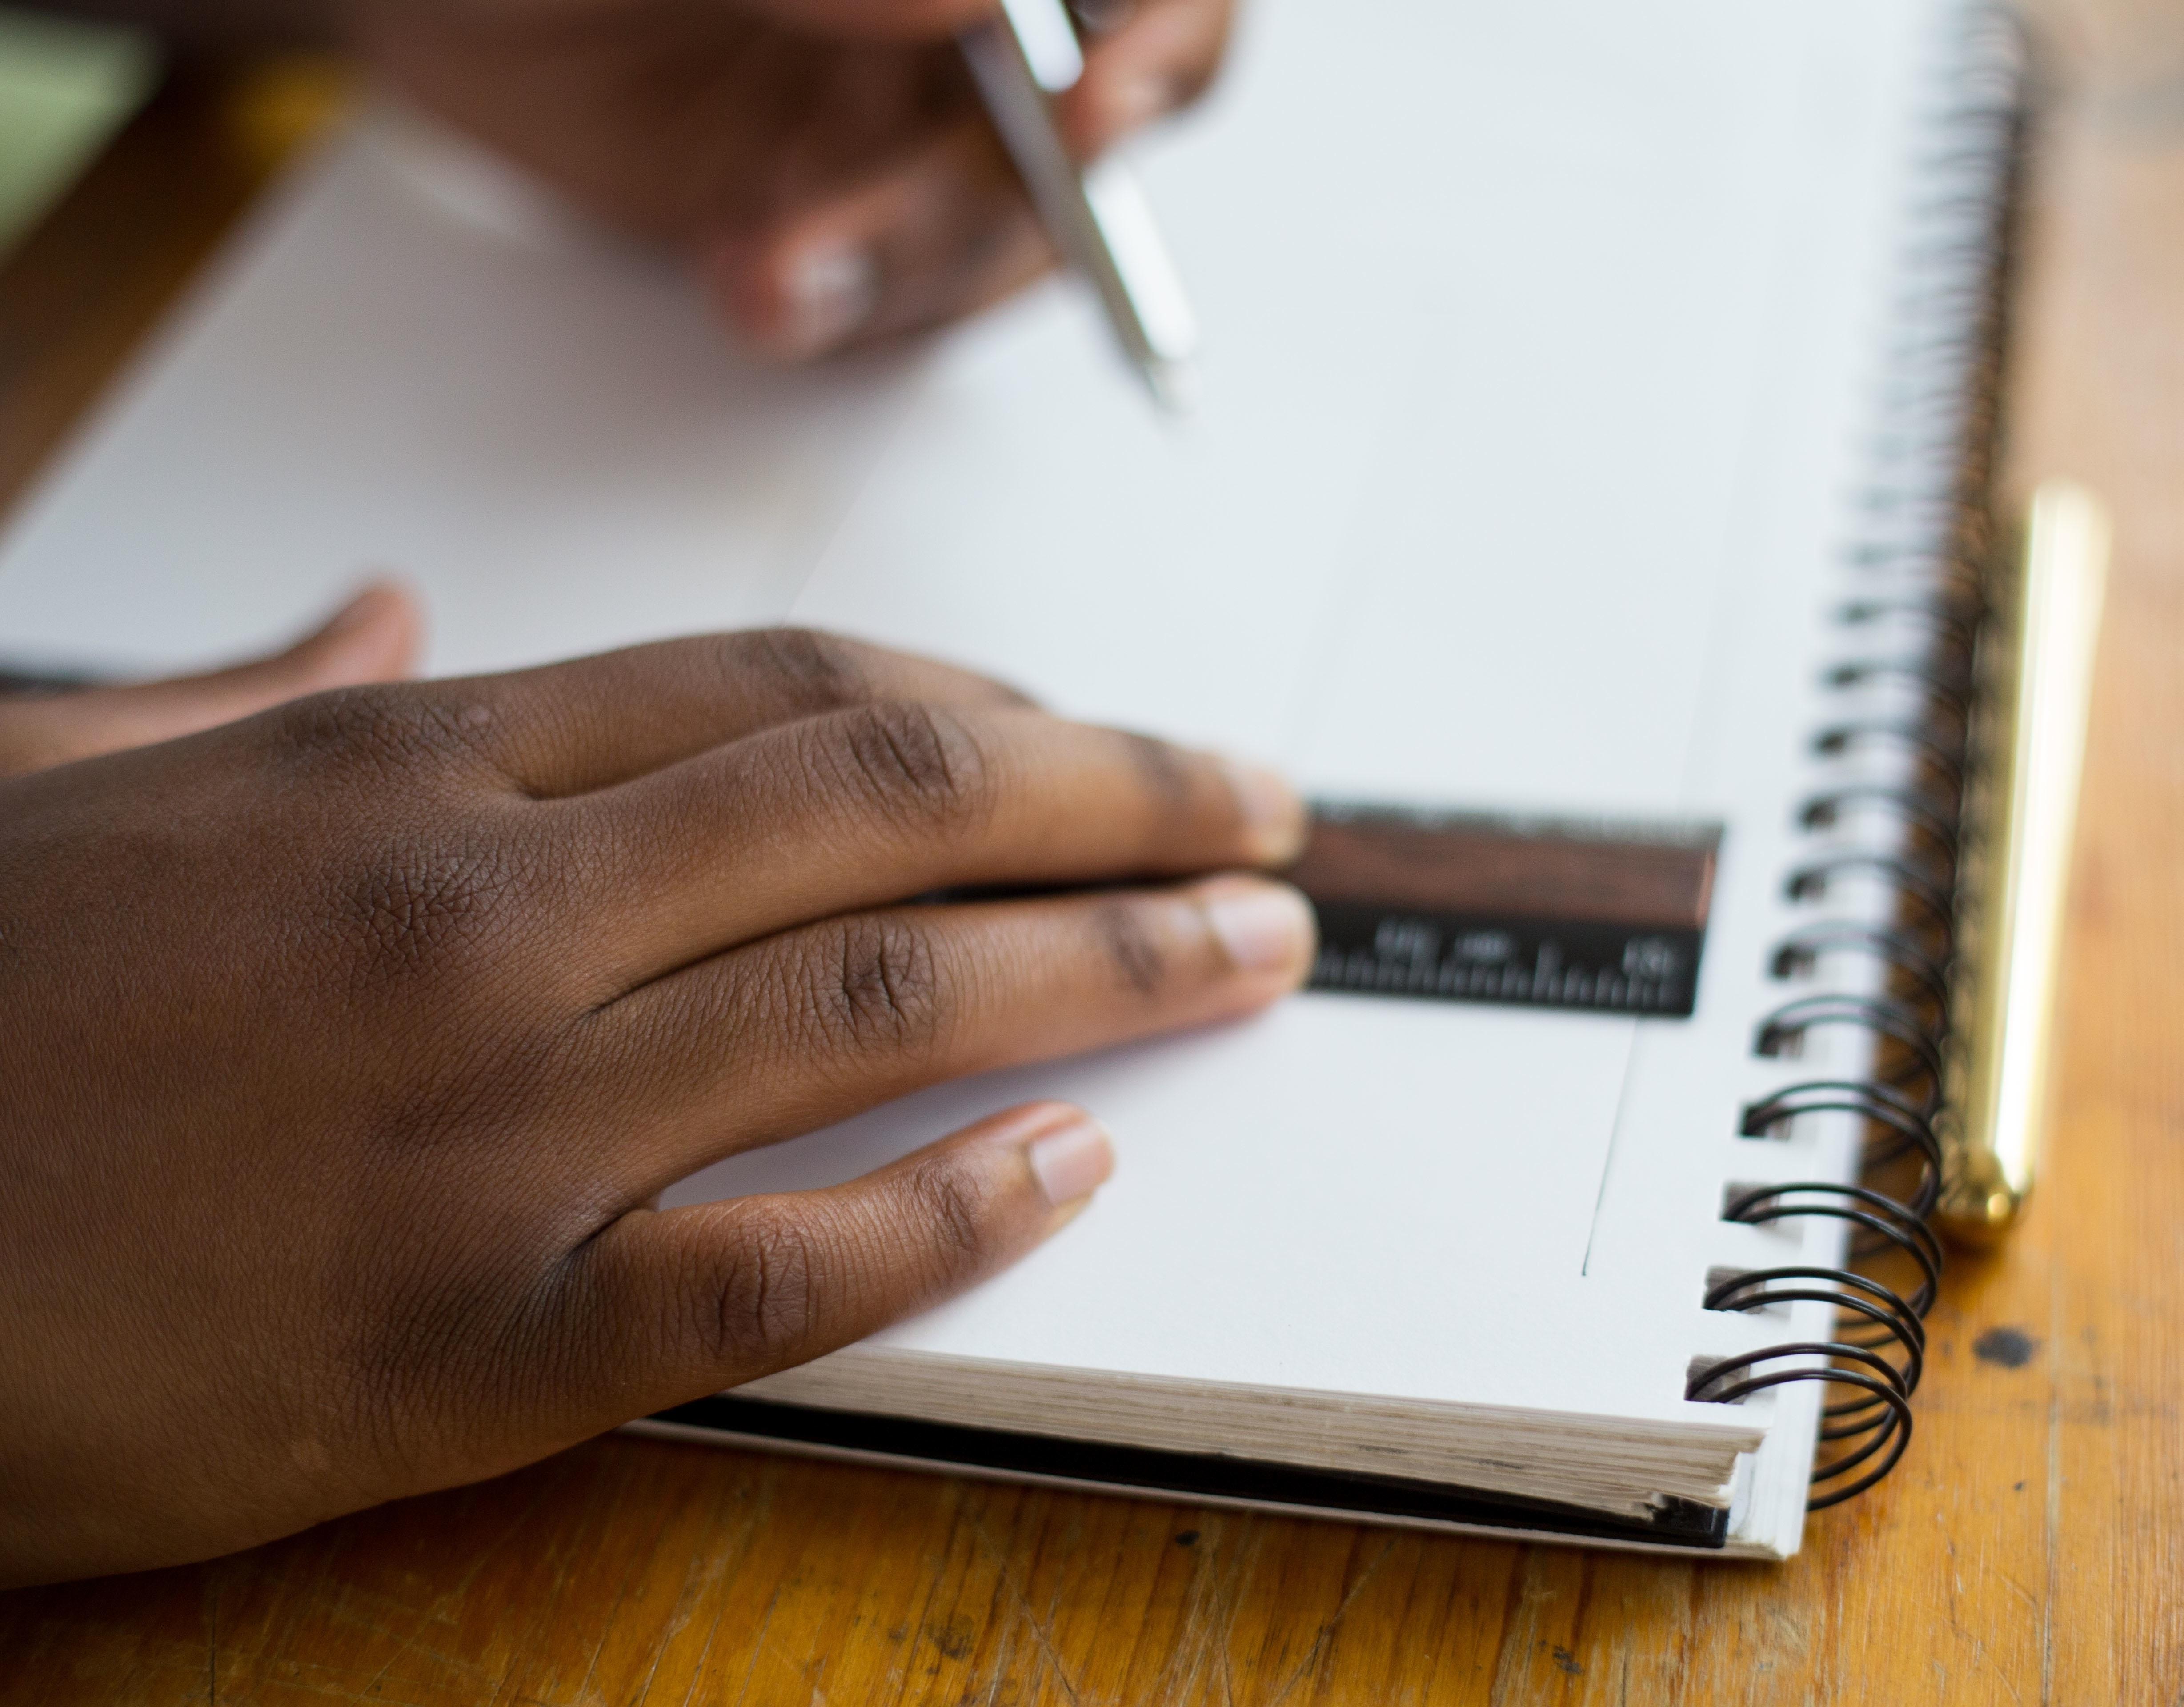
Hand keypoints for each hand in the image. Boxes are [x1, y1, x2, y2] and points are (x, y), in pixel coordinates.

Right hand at [0, 615, 1310, 1585]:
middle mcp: (480, 915)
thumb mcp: (81, 784)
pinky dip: (953, 1220)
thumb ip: (260, 695)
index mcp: (403, 771)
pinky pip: (779, 1267)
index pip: (786, 694)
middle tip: (1269, 818)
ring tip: (1256, 952)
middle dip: (1120, 802)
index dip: (989, 703)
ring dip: (1113, 971)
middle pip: (890, 807)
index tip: (1101, 732)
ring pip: (888, 1012)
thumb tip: (373, 614)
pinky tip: (1080, 1173)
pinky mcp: (470, 1341)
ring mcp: (487, 1132)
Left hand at [349, 0, 1234, 358]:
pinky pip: (904, 297)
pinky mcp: (850, 205)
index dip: (1161, 43)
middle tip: (837, 240)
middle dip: (986, 196)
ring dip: (893, 273)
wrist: (404, 4)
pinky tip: (748, 277)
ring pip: (1000, 231)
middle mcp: (961, 15)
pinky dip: (839, 313)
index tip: (1098, 108)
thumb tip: (980, 1)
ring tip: (757, 271)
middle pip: (1094, 122)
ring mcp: (911, 110)